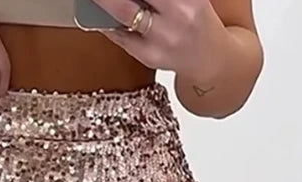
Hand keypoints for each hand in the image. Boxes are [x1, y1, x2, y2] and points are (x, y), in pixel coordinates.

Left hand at [92, 0, 228, 86]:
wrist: (208, 57)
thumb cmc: (195, 18)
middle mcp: (178, 14)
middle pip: (131, 0)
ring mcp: (162, 38)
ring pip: (123, 13)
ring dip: (103, 1)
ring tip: (93, 0)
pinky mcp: (149, 56)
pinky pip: (120, 35)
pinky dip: (107, 22)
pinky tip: (98, 14)